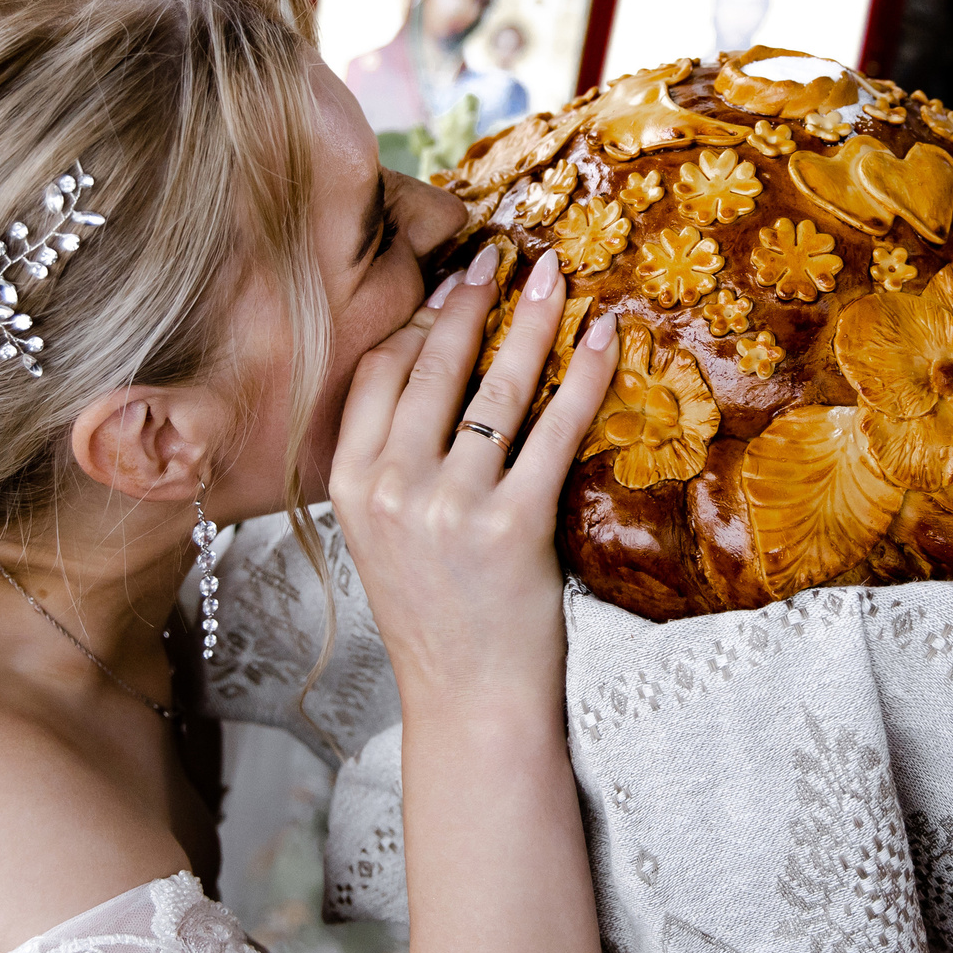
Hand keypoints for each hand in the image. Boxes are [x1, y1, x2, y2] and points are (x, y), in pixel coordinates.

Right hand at [327, 243, 618, 717]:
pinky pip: (556, 430)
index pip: (377, 371)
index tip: (451, 283)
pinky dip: (585, 375)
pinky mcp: (513, 525)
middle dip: (471, 301)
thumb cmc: (434, 614)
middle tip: (501, 254)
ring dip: (529, 321)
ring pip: (494, 388)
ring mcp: (450, 506)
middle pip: (432, 365)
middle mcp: (390, 488)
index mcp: (349, 483)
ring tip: (551, 278)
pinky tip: (604, 337)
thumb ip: (387, 461)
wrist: (468, 698)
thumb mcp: (380, 533)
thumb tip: (427, 375)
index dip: (418, 319)